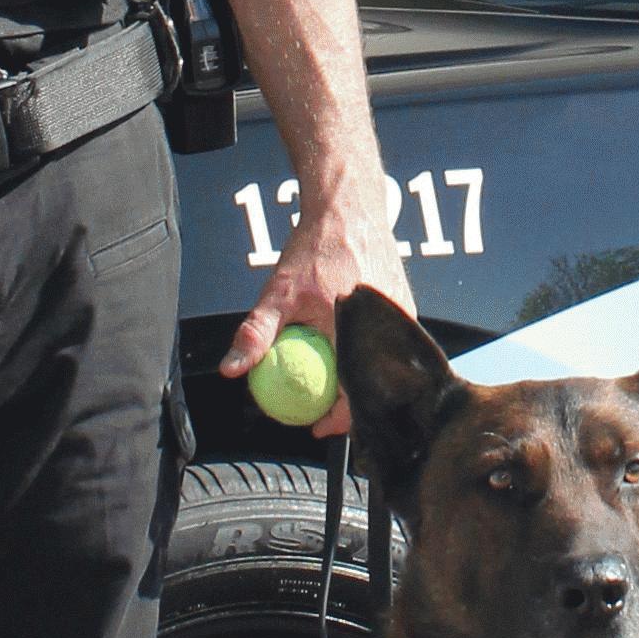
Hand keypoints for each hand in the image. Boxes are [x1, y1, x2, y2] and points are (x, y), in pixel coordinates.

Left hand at [222, 162, 411, 436]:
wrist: (350, 210)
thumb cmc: (315, 250)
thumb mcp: (278, 294)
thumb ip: (256, 334)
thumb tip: (232, 370)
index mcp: (358, 332)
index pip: (354, 394)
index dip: (337, 420)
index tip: (315, 427)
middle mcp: (387, 329)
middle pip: (370, 386)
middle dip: (347, 407)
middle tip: (321, 413)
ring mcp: (402, 319)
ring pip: (380, 366)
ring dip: (357, 380)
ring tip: (331, 386)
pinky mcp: (407, 310)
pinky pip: (386, 346)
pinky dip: (366, 355)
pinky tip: (345, 353)